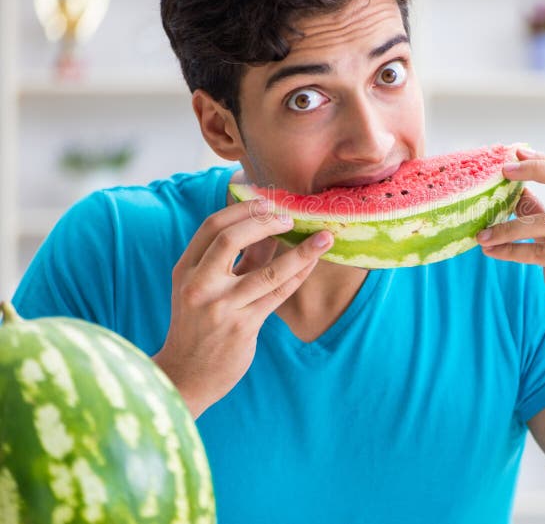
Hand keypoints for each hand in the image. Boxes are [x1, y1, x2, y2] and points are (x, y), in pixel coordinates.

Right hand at [153, 198, 331, 417]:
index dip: (244, 208)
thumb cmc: (200, 324)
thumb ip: (237, 257)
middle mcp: (198, 285)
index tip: (270, 202)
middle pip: (231, 239)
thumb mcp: (206, 286)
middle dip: (266, 221)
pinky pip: (278, 294)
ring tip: (325, 238)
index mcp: (186, 269)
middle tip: (293, 216)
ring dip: (301, 252)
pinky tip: (314, 262)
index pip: (212, 226)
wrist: (185, 376)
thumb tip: (271, 223)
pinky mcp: (242, 327)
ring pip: (267, 271)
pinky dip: (299, 274)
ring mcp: (220, 307)